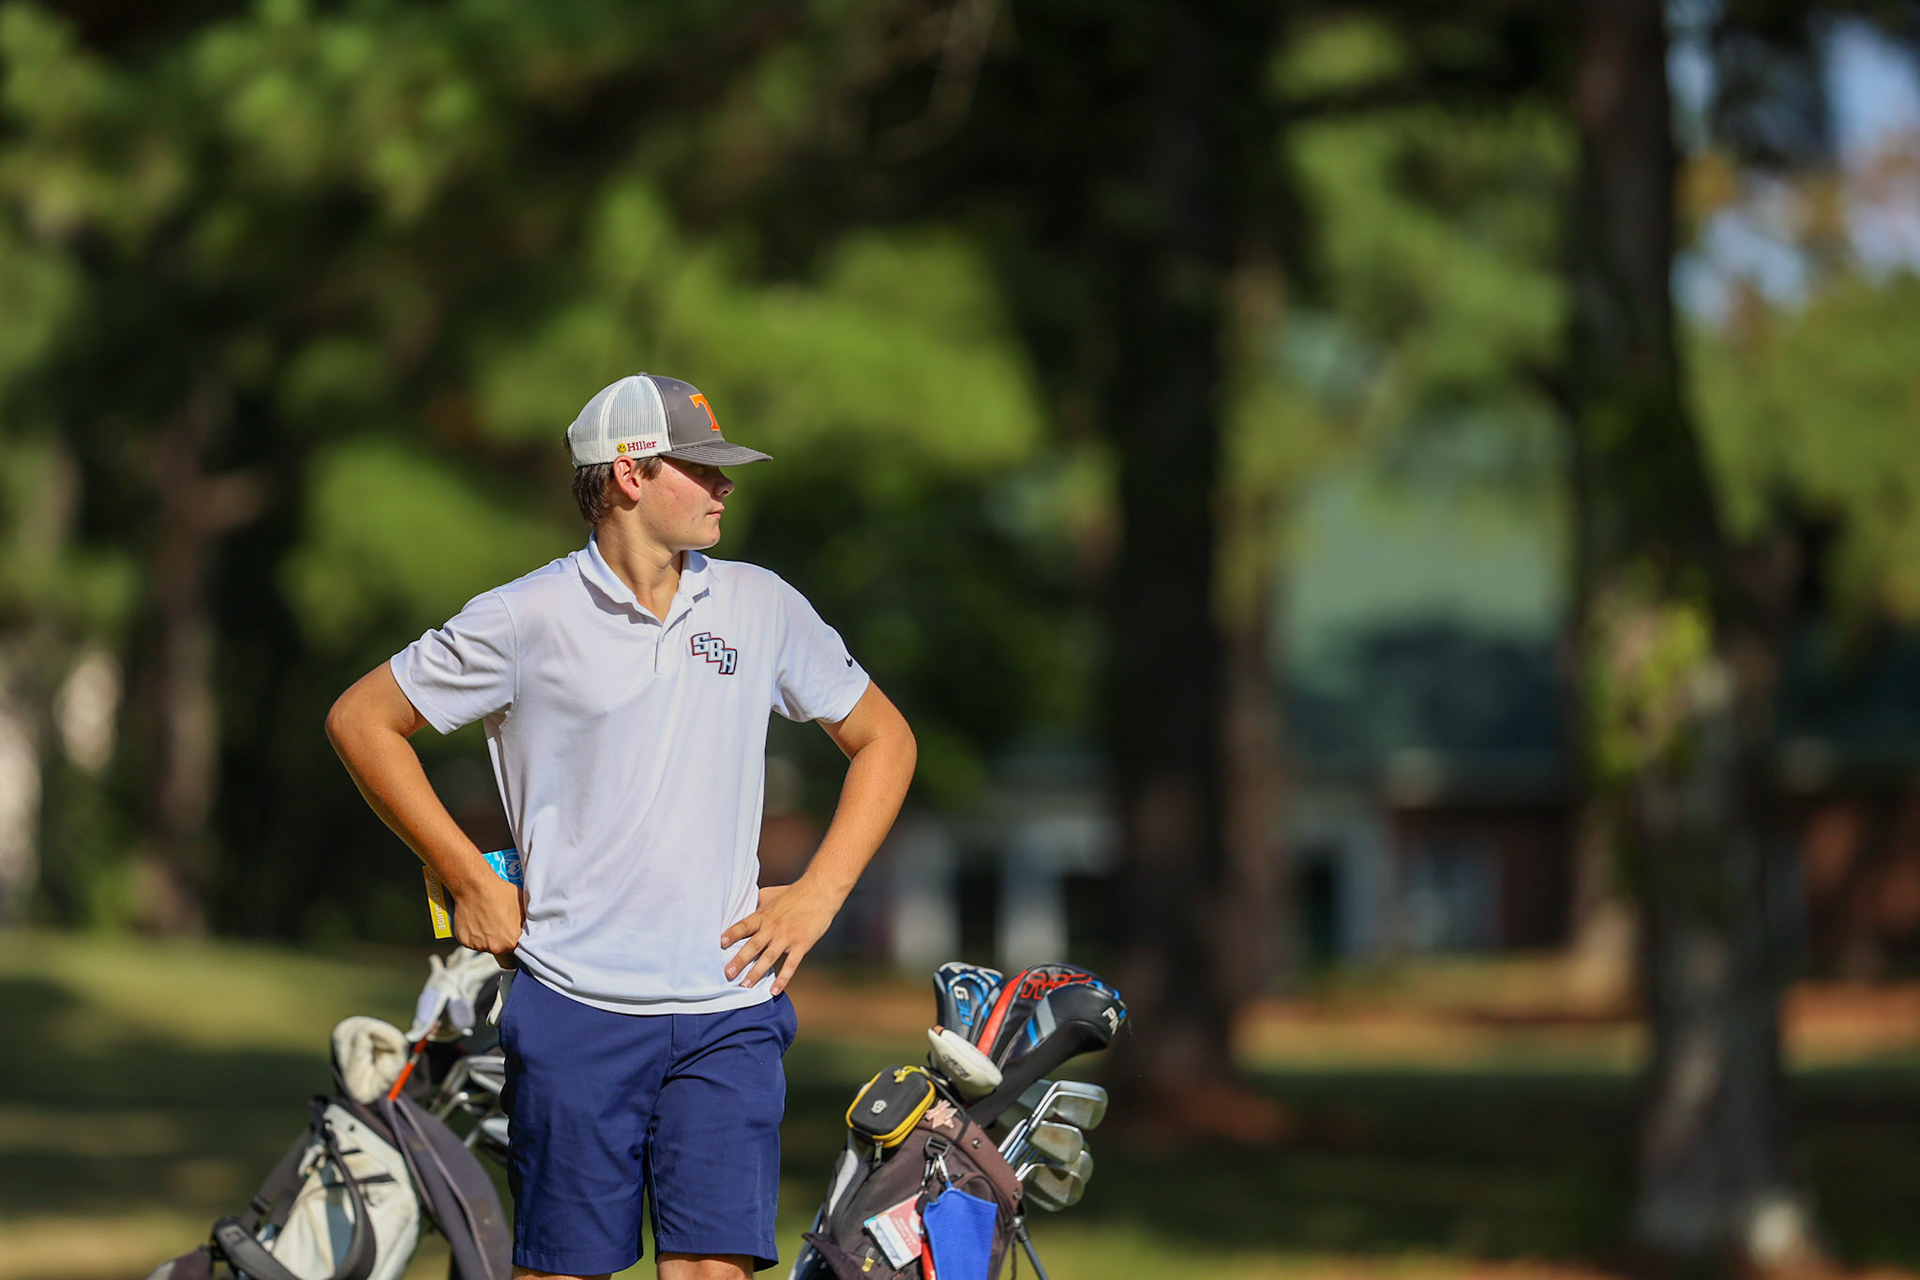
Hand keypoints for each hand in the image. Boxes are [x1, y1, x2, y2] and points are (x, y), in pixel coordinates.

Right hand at [454, 873, 523, 967]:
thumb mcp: (522, 908)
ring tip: (487, 919)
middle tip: (499, 928)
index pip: (514, 958)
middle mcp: (494, 947)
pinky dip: (473, 933)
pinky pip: (471, 940)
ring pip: (484, 946)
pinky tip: (476, 919)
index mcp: (511, 942)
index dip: (514, 950)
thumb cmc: (500, 893)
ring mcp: (477, 944)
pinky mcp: (463, 939)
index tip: (513, 944)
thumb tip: (530, 931)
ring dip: (486, 938)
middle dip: (500, 944)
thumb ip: (525, 925)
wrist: (475, 886)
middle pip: (499, 952)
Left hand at [721, 881, 840, 994]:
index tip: (721, 943)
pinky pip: (790, 965)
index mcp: (764, 915)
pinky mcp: (801, 944)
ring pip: (768, 958)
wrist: (820, 892)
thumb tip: (741, 907)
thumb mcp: (770, 894)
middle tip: (727, 973)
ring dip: (756, 973)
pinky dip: (782, 979)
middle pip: (753, 945)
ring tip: (744, 985)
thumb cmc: (794, 893)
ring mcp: (787, 937)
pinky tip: (774, 991)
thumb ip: (756, 903)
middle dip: (739, 960)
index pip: (744, 925)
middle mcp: (773, 927)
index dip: (732, 934)